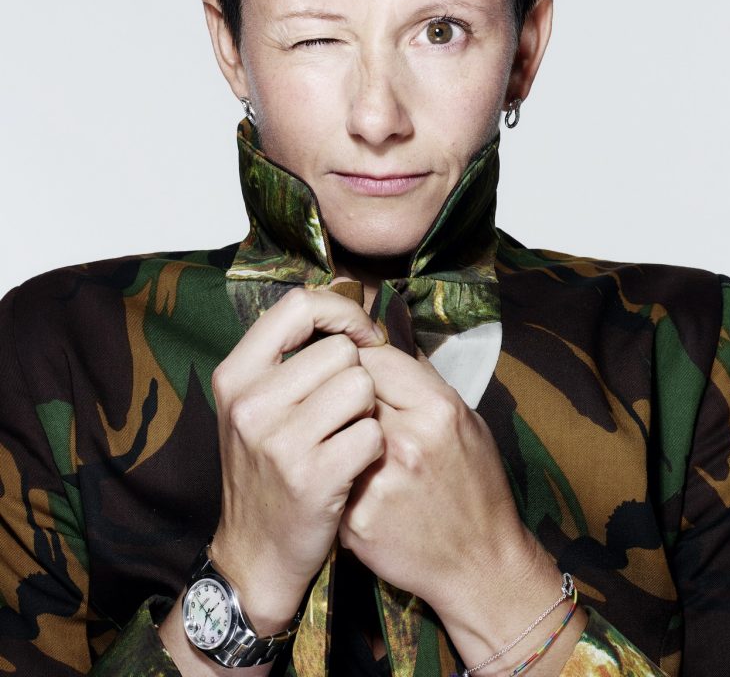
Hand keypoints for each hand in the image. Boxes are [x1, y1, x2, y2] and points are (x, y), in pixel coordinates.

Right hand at [209, 285, 385, 631]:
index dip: (341, 312)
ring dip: (367, 412)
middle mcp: (251, 402)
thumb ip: (291, 352)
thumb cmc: (269, 466)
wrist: (257, 552)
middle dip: (355, 377)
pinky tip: (353, 465)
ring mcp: (279, 440)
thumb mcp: (257, 403)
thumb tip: (347, 297)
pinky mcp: (312, 477)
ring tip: (344, 437)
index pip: (298, 304)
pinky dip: (373, 448)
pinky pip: (372, 433)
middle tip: (339, 413)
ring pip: (361, 387)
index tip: (362, 335)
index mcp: (236, 373)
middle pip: (341, 351)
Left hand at [337, 342, 532, 618]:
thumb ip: (423, 381)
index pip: (374, 357)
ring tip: (347, 442)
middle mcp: (407, 441)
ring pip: (331, 430)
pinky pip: (329, 473)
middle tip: (351, 408)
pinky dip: (334, 473)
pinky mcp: (355, 518)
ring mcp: (377, 482)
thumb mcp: (466, 421)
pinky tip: (349, 481)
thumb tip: (379, 341)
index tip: (359, 372)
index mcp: (438, 409)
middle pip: (347, 390)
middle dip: (345, 394)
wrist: (480, 565)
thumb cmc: (475, 486)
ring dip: (334, 431)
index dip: (361, 360)